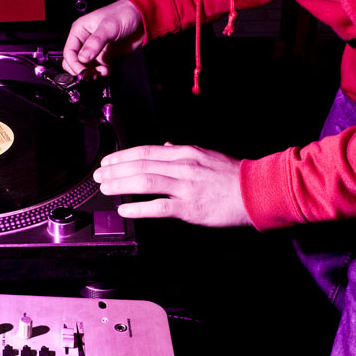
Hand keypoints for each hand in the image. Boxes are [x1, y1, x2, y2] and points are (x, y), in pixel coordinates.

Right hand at [63, 0, 144, 76]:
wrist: (142, 18)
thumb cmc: (124, 14)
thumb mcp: (108, 27)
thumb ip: (95, 43)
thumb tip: (83, 58)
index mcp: (80, 31)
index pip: (69, 52)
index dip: (74, 64)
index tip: (83, 72)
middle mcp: (85, 41)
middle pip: (74, 62)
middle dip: (82, 71)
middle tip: (92, 74)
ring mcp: (95, 50)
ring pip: (86, 68)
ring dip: (92, 73)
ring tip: (103, 71)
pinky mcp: (105, 57)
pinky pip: (97, 70)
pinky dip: (101, 73)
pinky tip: (108, 70)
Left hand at [93, 143, 250, 226]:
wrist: (257, 190)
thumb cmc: (233, 175)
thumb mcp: (207, 154)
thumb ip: (182, 151)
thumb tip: (166, 145)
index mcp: (186, 152)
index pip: (146, 151)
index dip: (122, 156)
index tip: (107, 161)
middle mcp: (183, 166)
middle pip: (140, 165)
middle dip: (115, 170)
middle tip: (99, 175)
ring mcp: (185, 187)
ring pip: (145, 182)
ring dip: (120, 185)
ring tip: (105, 189)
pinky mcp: (190, 207)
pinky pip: (158, 207)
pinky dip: (138, 208)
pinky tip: (125, 209)